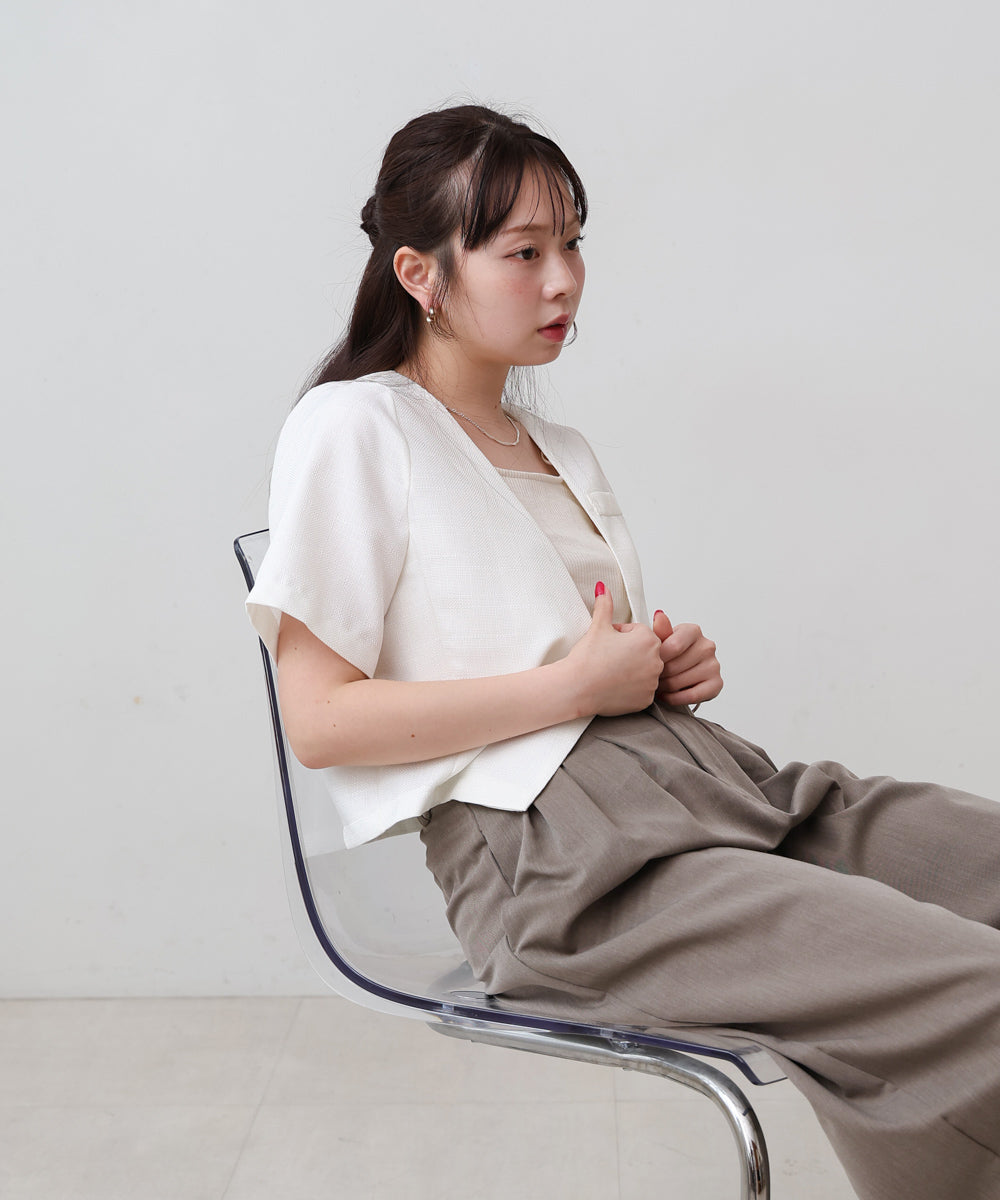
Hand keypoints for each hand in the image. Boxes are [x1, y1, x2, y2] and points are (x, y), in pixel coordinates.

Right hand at [565, 584, 663, 716]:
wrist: (576, 688)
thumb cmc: (587, 658)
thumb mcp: (598, 626)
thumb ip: (605, 605)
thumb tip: (603, 587)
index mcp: (648, 639)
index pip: (637, 631)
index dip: (619, 636)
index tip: (607, 644)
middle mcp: (656, 661)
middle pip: (643, 651)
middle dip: (628, 652)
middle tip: (607, 658)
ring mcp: (652, 682)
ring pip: (643, 671)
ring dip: (631, 670)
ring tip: (610, 672)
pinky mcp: (646, 699)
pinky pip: (641, 690)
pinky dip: (630, 688)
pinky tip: (614, 686)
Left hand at [652, 610, 723, 706]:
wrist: (681, 669)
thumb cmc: (669, 653)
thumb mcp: (662, 639)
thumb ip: (661, 630)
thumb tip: (659, 615)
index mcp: (693, 631)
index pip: (674, 646)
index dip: (658, 658)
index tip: (648, 663)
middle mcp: (707, 646)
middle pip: (674, 666)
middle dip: (658, 675)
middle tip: (650, 677)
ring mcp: (714, 665)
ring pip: (680, 682)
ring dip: (664, 688)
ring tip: (657, 686)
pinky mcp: (717, 684)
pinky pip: (692, 696)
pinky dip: (675, 698)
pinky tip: (667, 695)